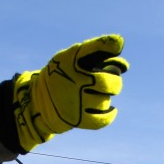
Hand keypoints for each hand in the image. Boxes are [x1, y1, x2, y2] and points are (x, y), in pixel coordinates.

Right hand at [13, 34, 127, 151]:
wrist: (38, 101)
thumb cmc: (62, 76)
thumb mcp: (72, 60)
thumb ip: (97, 57)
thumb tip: (124, 66)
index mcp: (71, 61)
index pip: (92, 49)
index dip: (107, 45)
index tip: (118, 44)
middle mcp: (73, 80)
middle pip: (108, 81)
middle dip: (114, 82)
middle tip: (111, 82)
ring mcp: (75, 101)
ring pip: (105, 101)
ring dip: (105, 98)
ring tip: (97, 95)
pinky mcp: (77, 119)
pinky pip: (102, 119)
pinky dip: (109, 114)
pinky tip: (111, 109)